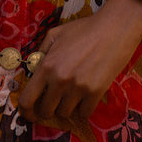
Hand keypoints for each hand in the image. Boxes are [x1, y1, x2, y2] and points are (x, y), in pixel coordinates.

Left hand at [17, 0, 141, 123]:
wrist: (115, 28)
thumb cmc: (85, 29)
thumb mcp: (55, 34)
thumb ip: (41, 52)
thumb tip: (33, 70)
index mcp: (46, 65)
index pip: (27, 100)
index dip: (25, 111)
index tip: (30, 114)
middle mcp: (59, 79)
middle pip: (46, 111)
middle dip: (48, 109)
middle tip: (55, 102)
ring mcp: (78, 87)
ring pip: (65, 114)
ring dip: (66, 108)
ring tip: (72, 95)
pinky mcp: (95, 92)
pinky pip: (84, 113)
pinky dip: (83, 109)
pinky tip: (86, 98)